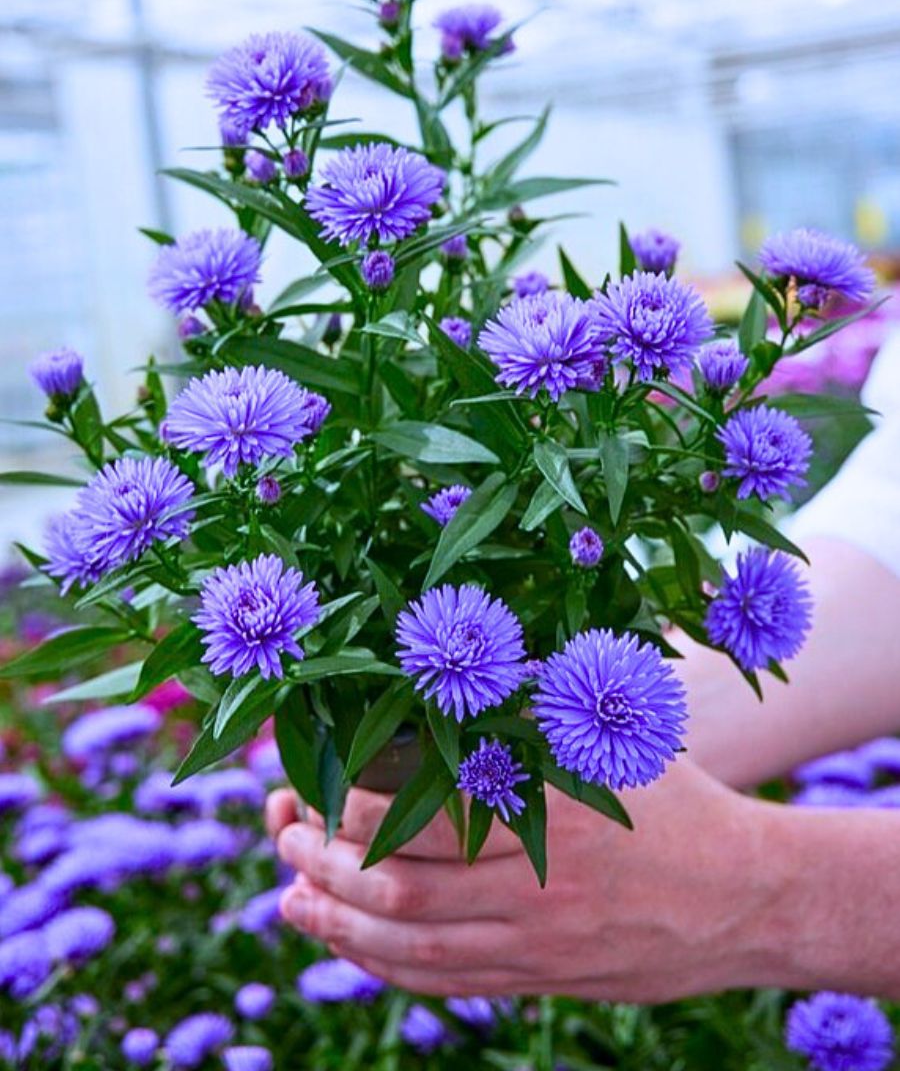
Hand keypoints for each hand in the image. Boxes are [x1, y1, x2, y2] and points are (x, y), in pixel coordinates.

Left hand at [268, 761, 779, 1001]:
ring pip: (406, 946)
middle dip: (319, 861)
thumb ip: (535, 716)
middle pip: (393, 887)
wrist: (750, 898)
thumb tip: (455, 672)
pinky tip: (350, 942)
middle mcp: (533, 889)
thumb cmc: (680, 802)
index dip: (347, 801)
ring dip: (334, 922)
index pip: (416, 815)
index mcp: (547, 815)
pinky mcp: (540, 980)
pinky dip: (382, 965)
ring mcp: (535, 947)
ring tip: (290, 894)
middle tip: (282, 831)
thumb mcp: (614, 742)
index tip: (315, 776)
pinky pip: (442, 982)